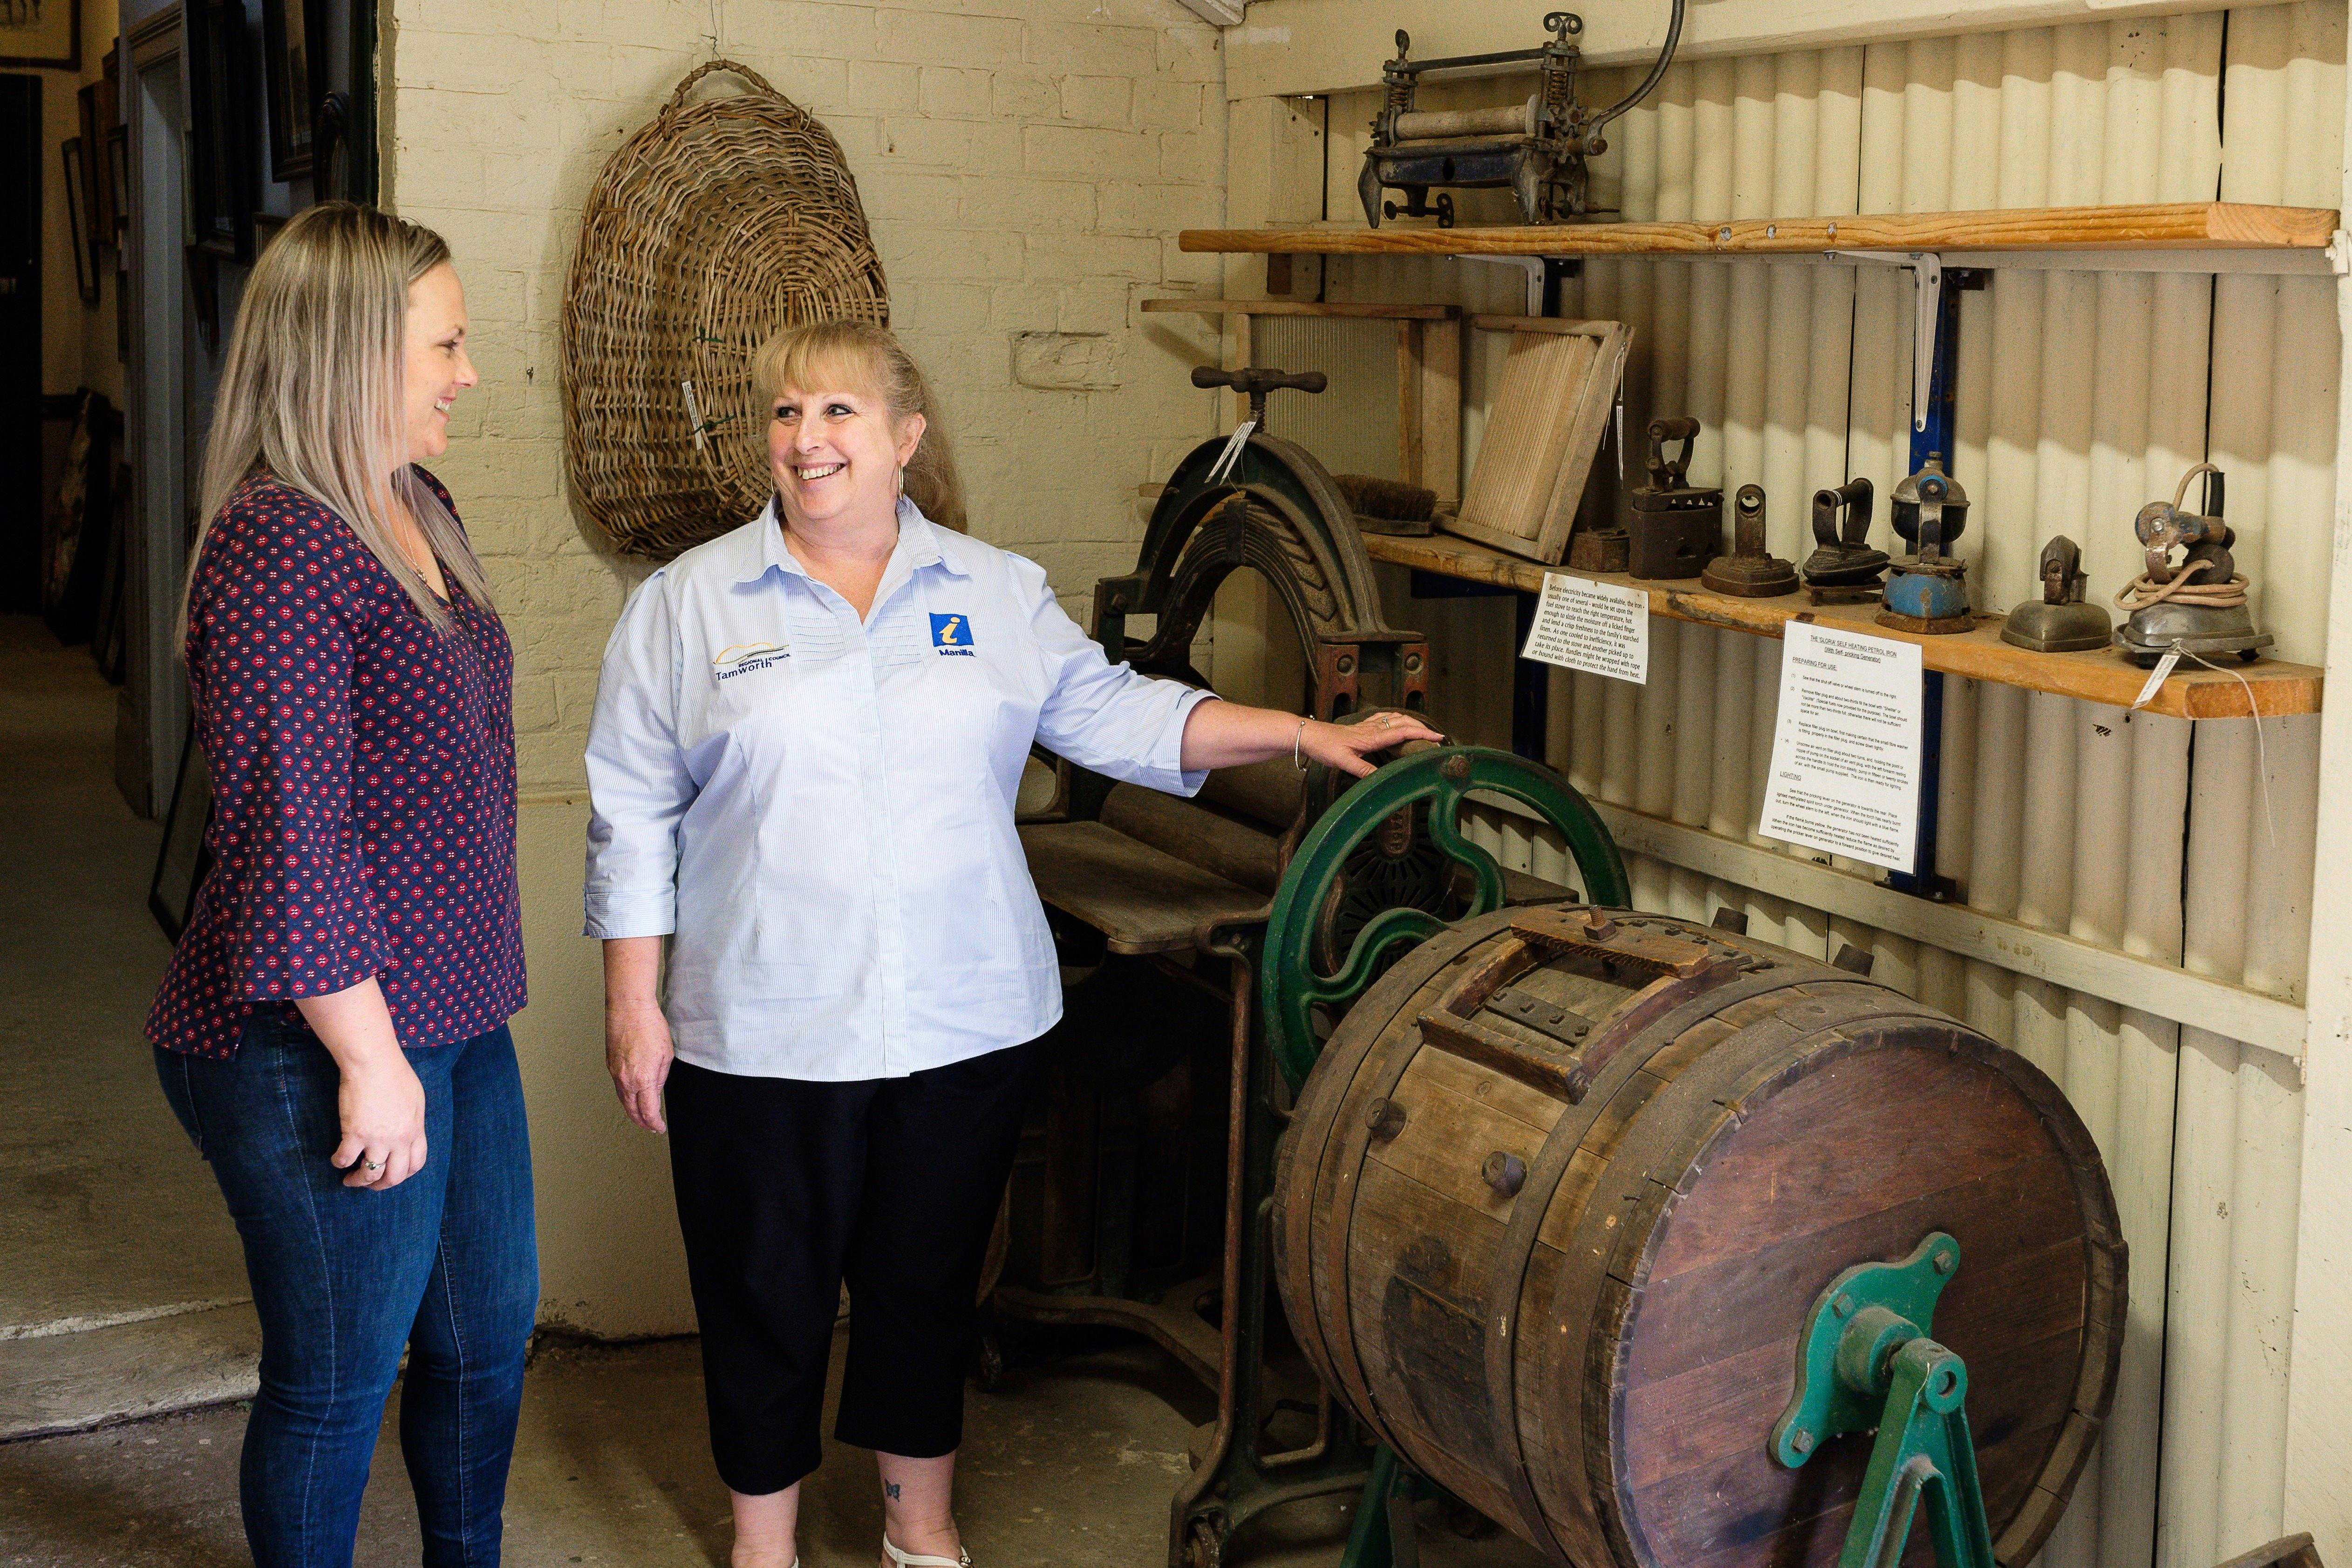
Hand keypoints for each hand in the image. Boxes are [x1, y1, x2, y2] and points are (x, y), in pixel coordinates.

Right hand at [331, 1053, 428, 1189]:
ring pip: (370, 1173)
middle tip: (371, 1185)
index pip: (416, 1163)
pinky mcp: (355, 1134)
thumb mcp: (415, 1099)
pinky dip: (339, 1162)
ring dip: (359, 1180)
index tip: (393, 1175)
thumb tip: (406, 1131)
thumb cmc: (395, 1074)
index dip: (404, 1173)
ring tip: (350, 1180)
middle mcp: (399, 1139)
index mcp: (415, 1130)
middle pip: (395, 1176)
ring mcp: (377, 1139)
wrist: (374, 1062)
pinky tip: (336, 1160)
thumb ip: (412, 1120)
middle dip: (382, 1185)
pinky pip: (345, 1158)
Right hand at [607, 999, 674, 1133]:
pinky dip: (626, 1096)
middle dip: (642, 1122)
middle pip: (632, 1110)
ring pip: (623, 1099)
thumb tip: (656, 1090)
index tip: (659, 1127)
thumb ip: (661, 1077)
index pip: (648, 1111)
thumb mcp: (666, 1055)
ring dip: (632, 1111)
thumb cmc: (649, 1026)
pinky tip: (632, 1096)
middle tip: (651, 1126)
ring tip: (641, 1116)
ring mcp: (615, 1072)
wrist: (629, 1008)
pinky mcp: (610, 1064)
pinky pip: (618, 1087)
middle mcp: (626, 1079)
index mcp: (643, 1079)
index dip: (654, 1123)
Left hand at [1299, 711, 1444, 777]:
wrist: (1307, 735)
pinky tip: (1396, 722)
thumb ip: (1363, 770)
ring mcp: (1365, 726)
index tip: (1438, 737)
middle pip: (1403, 722)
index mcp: (1371, 737)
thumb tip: (1382, 779)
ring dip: (1411, 722)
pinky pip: (1382, 719)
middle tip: (1436, 737)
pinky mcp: (1359, 727)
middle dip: (1422, 728)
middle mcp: (1371, 729)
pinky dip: (1395, 719)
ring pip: (1394, 719)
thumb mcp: (1343, 762)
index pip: (1403, 732)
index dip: (1422, 734)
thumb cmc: (1323, 746)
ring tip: (1422, 729)